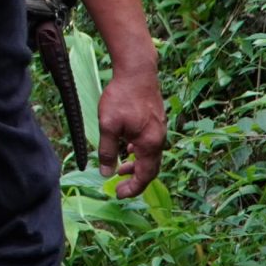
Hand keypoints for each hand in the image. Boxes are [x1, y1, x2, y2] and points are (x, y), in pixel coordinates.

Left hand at [96, 64, 165, 195]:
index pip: (145, 175)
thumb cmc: (121, 97)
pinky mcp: (155, 120)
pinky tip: (127, 146)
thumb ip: (107, 151)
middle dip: (134, 179)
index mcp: (150, 143)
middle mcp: (159, 138)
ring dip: (136, 164)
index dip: (133, 188)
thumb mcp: (108, 126)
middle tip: (118, 186)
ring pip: (150, 155)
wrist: (137, 71)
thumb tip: (105, 173)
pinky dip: (138, 151)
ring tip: (120, 167)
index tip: (119, 194)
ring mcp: (159, 128)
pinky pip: (149, 143)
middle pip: (150, 167)